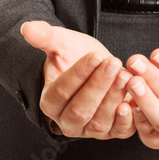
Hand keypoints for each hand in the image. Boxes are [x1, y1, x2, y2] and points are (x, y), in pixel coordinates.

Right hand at [20, 21, 137, 139]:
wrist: (100, 66)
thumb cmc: (78, 55)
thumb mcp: (62, 43)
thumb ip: (45, 36)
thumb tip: (27, 28)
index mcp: (50, 102)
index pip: (61, 92)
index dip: (79, 75)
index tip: (95, 56)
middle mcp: (67, 122)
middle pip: (80, 109)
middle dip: (98, 86)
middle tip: (113, 63)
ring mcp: (89, 130)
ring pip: (99, 121)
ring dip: (114, 98)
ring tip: (125, 75)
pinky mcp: (112, 131)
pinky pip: (119, 131)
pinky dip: (126, 120)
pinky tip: (131, 102)